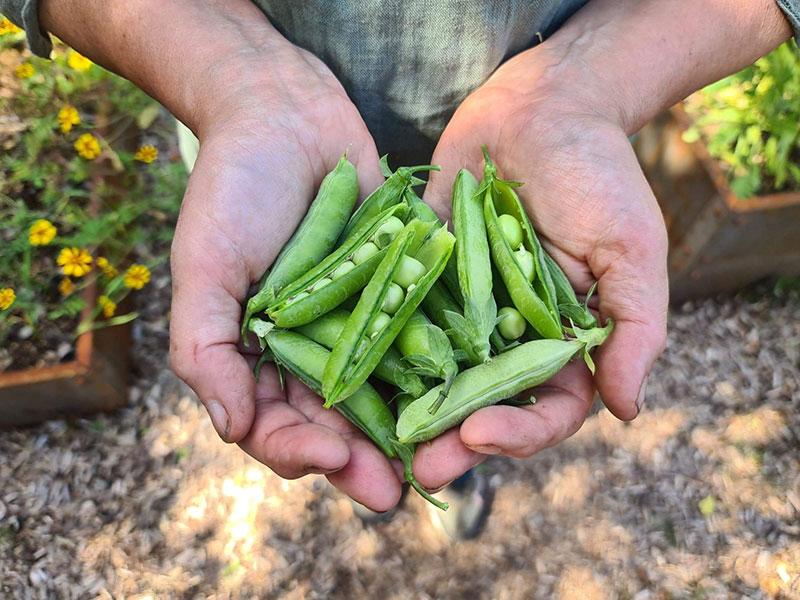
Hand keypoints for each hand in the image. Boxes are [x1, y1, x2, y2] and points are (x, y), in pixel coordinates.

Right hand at [166, 39, 405, 510]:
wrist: (287, 114)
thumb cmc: (233, 188)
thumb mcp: (205, 265)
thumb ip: (205, 346)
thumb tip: (228, 427)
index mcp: (258, 354)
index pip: (274, 422)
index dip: (299, 450)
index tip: (329, 459)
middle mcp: (311, 348)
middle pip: (336, 423)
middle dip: (360, 460)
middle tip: (391, 492)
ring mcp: (360, 321)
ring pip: (384, 393)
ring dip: (406, 431)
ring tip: (435, 463)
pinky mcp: (400, 290)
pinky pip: (420, 337)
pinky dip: (438, 368)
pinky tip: (464, 394)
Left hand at [417, 44, 668, 488]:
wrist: (540, 109)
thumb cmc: (598, 174)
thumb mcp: (630, 247)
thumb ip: (634, 327)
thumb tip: (628, 410)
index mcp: (563, 341)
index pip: (546, 407)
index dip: (518, 432)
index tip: (481, 436)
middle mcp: (510, 337)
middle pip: (483, 405)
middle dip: (454, 440)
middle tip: (422, 470)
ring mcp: (462, 312)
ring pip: (434, 376)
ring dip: (410, 412)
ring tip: (380, 443)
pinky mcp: (421, 281)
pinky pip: (399, 321)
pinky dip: (379, 351)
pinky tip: (350, 377)